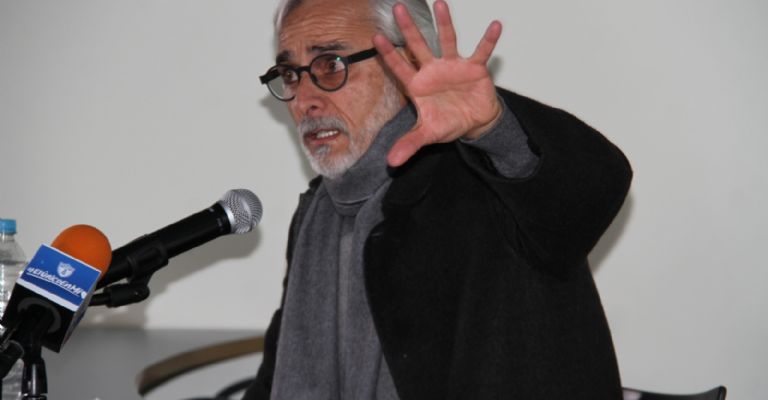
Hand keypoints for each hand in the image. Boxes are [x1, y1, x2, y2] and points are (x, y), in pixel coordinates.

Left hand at [373, 0, 502, 166]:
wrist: (474, 122)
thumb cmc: (448, 123)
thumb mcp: (428, 134)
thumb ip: (409, 144)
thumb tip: (392, 163)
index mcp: (418, 85)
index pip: (399, 67)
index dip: (389, 54)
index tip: (376, 38)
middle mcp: (433, 70)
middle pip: (418, 46)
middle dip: (409, 29)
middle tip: (398, 8)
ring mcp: (453, 66)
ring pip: (447, 41)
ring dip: (444, 23)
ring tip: (440, 4)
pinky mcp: (474, 69)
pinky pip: (482, 52)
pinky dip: (489, 40)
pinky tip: (495, 26)